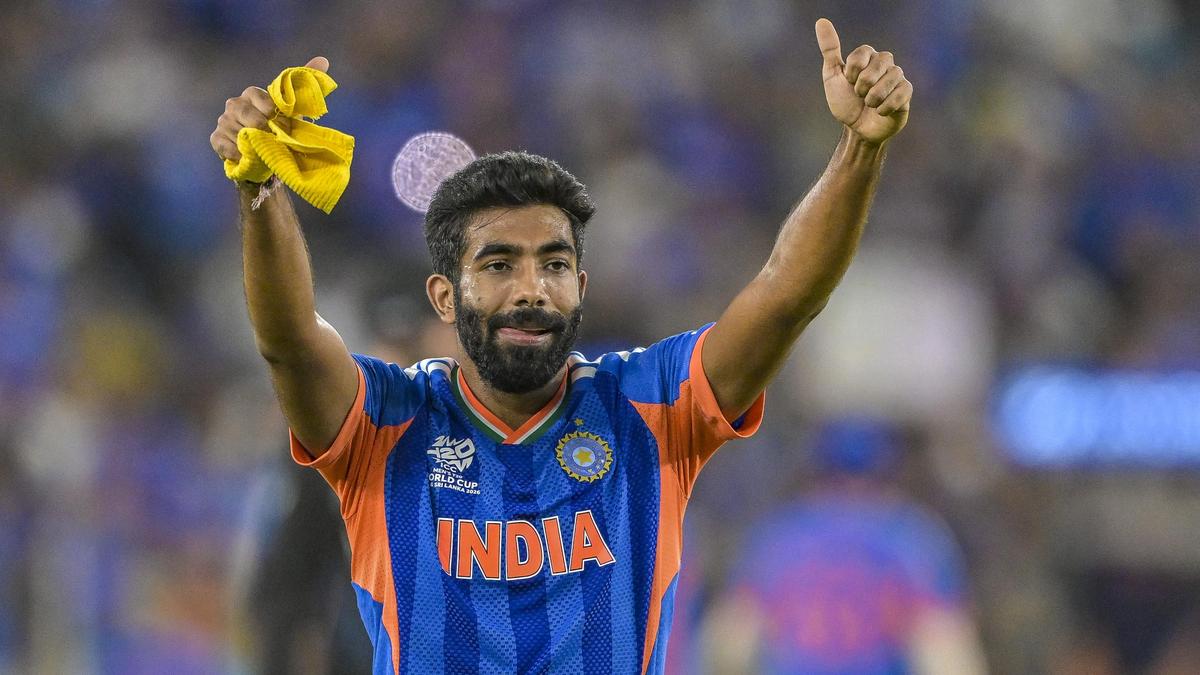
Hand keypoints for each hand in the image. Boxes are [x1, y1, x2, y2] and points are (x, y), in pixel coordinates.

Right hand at [209, 56, 329, 163]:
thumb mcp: (295, 108)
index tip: (284, 126)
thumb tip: (323, 60)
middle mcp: (234, 104)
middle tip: (276, 141)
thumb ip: (307, 82)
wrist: (265, 154)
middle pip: (250, 117)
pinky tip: (248, 157)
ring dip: (255, 146)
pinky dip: (239, 154)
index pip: (262, 100)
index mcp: (252, 94)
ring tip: (264, 151)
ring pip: (239, 134)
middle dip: (266, 131)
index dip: (275, 116)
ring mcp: (224, 121)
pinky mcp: (216, 138)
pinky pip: (226, 146)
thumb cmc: (280, 127)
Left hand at [815, 19, 910, 144]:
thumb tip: (821, 21)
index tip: (848, 82)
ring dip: (873, 97)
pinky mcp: (906, 93)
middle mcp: (885, 63)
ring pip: (891, 78)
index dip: (853, 71)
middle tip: (859, 95)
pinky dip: (886, 106)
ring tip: (868, 105)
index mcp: (868, 56)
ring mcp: (897, 77)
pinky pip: (901, 92)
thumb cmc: (845, 102)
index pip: (863, 52)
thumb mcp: (832, 76)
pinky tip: (879, 112)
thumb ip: (830, 49)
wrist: (856, 129)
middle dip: (863, 84)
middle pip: (880, 62)